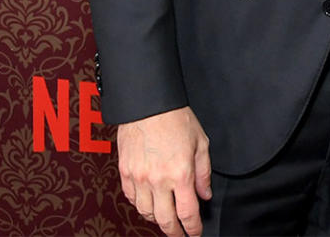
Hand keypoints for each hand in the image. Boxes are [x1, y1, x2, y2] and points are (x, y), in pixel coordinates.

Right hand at [117, 106, 211, 236]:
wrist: (148, 105)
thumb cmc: (176, 119)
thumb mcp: (201, 143)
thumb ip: (203, 172)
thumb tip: (205, 194)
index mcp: (180, 173)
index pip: (188, 213)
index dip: (193, 228)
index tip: (195, 233)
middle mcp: (158, 180)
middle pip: (165, 220)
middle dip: (174, 232)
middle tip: (180, 234)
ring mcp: (139, 179)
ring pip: (146, 213)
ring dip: (157, 219)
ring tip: (166, 219)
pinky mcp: (125, 174)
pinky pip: (132, 200)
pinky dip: (142, 206)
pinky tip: (150, 203)